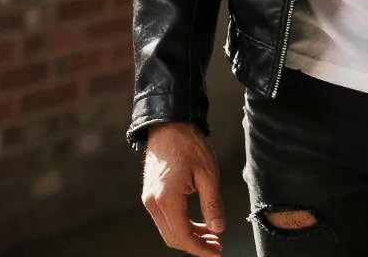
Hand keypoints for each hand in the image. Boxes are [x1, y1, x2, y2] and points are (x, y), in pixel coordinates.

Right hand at [142, 122, 225, 253]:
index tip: (216, 253)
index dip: (200, 249)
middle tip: (217, 246)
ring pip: (168, 230)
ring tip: (211, 235)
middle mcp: (153, 203)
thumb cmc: (189, 144)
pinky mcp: (150, 194)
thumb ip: (212, 204)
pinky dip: (181, 225)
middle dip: (196, 245)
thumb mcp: (208, 173)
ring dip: (189, 236)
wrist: (169, 124)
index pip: (183, 236)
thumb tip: (218, 228)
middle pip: (173, 237)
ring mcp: (149, 199)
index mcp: (167, 199)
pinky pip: (165, 218)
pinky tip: (197, 223)